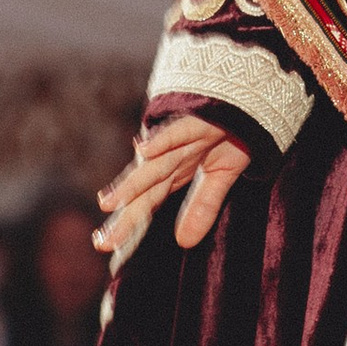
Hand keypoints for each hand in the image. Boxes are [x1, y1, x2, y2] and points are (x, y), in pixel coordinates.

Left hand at [100, 118, 252, 270]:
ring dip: (133, 184)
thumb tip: (183, 243)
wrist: (246, 99)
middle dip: (124, 215)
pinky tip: (143, 151)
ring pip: (156, 165)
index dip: (128, 224)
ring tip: (108, 204)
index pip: (148, 202)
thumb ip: (203, 206)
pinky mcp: (199, 121)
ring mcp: (183, 139)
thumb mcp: (221, 175)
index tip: (103, 246)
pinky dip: (162, 140)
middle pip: (145, 190)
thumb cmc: (231, 133)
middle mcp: (172, 156)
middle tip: (100, 242)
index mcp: (174, 170)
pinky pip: (179, 131)